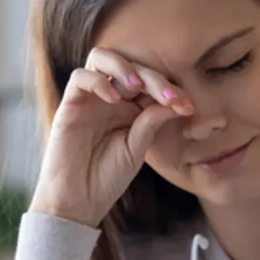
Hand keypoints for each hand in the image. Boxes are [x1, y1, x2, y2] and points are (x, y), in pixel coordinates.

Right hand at [30, 48, 193, 227]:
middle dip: (154, 79)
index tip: (188, 107)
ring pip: (102, 59)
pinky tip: (114, 99)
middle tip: (170, 97)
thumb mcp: (137, 149)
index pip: (151, 84)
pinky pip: (80, 77)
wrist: (79, 201)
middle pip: (131, 68)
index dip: (170, 90)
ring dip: (124, 67)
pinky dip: (98, 81)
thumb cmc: (107, 177)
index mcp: (130, 108)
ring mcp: (90, 98)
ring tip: (138, 87)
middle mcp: (111, 97)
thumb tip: (173, 101)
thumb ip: (150, 122)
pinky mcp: (70, 104)